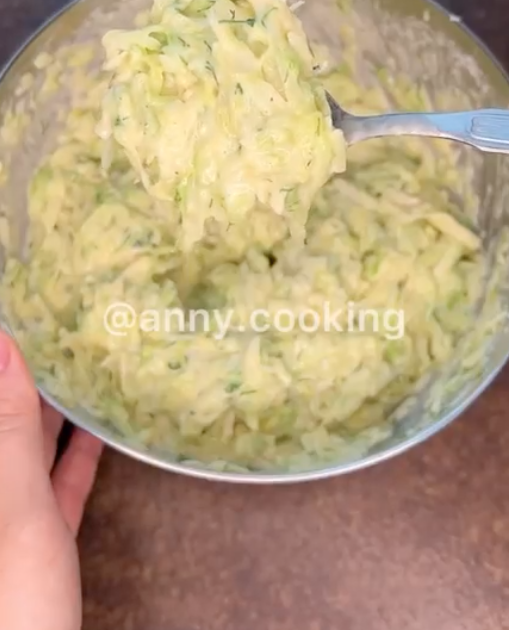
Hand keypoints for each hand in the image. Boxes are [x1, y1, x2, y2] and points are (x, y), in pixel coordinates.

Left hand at [0, 331, 101, 629]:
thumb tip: (2, 345)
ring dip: (53, 414)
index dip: (5, 358)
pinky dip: (73, 458)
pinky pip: (52, 487)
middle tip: (60, 328)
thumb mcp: (14, 502)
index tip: (27, 312)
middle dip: (27, 379)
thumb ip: (8, 424)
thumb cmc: (14, 598)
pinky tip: (97, 430)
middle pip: (4, 421)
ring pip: (26, 452)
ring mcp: (7, 520)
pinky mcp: (35, 544)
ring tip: (82, 367)